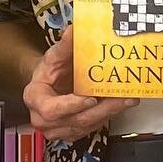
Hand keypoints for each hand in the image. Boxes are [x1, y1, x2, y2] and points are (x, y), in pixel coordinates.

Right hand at [23, 26, 133, 142]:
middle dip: (103, 109)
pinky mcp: (73, 132)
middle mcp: (43, 119)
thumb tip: (75, 29)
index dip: (71, 106)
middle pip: (76, 119)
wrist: (48, 84)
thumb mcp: (54, 56)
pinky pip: (92, 127)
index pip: (51, 109)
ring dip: (110, 112)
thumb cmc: (48, 72)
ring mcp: (59, 129)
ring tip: (128, 99)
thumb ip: (65, 45)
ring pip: (87, 125)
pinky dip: (108, 115)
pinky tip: (120, 104)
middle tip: (122, 97)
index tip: (90, 99)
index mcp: (35, 99)